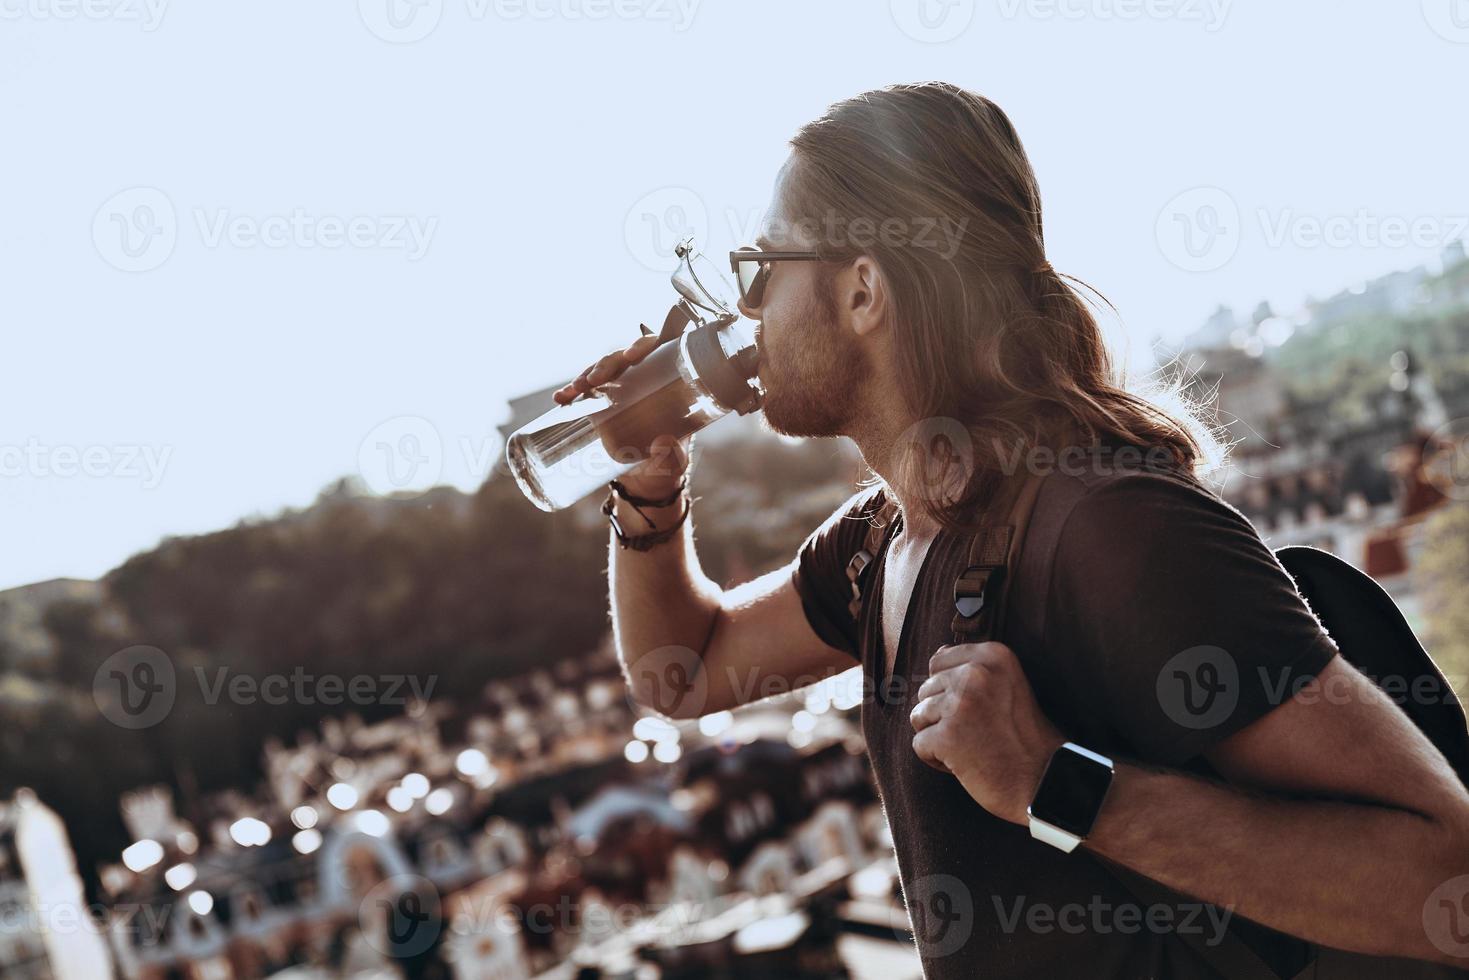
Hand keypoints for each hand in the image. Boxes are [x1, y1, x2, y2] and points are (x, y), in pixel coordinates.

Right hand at [553, 332, 690, 500]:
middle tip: (595, 380)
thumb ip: (673, 456)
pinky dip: (571, 392)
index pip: (657, 352)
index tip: (630, 356)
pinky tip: (561, 398)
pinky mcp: (600, 405)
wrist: (644, 485)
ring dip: (585, 375)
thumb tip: (664, 442)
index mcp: (667, 385)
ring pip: (601, 372)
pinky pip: (585, 392)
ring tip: (574, 390)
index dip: (643, 345)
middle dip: (606, 364)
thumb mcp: (674, 464)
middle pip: (623, 359)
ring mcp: (619, 393)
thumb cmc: (666, 468)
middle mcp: (642, 382)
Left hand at [909, 642, 1065, 824]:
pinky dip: (936, 759)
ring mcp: (961, 703)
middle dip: (943, 716)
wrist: (1045, 782)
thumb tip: (938, 652)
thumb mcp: (1010, 686)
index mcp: (994, 655)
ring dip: (940, 737)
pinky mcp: (948, 736)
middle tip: (980, 733)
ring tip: (974, 747)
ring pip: (919, 716)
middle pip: (926, 690)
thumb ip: (974, 667)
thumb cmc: (1024, 737)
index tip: (979, 710)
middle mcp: (977, 672)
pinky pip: (919, 744)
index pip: (938, 663)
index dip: (950, 691)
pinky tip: (965, 764)